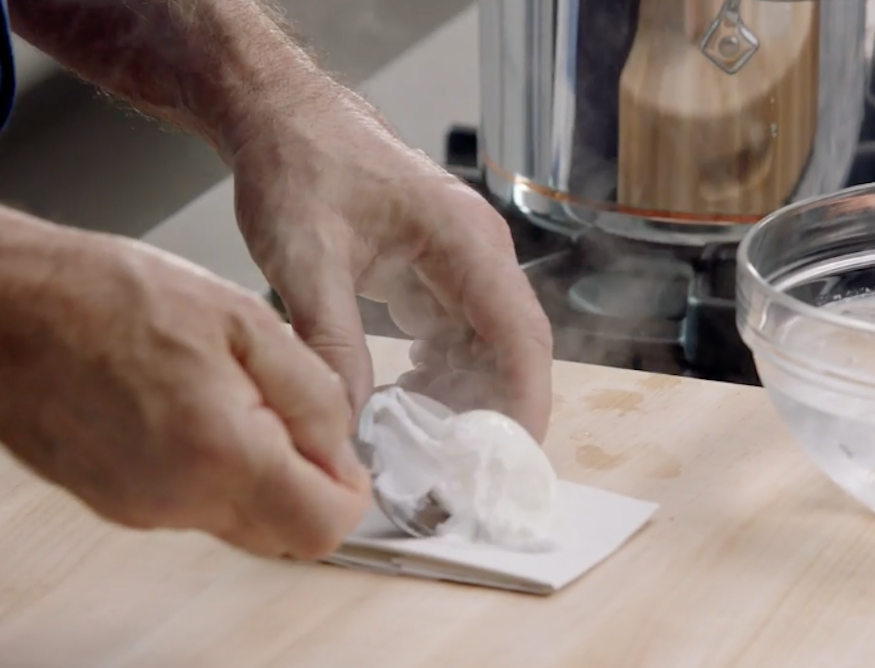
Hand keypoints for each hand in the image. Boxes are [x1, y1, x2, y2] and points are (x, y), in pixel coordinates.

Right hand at [0, 220, 370, 558]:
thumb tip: (344, 445)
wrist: (7, 307)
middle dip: (310, 487)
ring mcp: (143, 508)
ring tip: (240, 400)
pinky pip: (195, 509)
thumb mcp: (244, 320)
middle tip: (298, 419)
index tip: (348, 456)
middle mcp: (179, 498)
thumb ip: (312, 391)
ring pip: (242, 523)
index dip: (350, 493)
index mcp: (222, 453)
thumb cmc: (107, 297)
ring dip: (264, 478)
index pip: (323, 527)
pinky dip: (217, 475)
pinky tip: (201, 412)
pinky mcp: (117, 503)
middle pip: (285, 536)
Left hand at [231, 89, 553, 440]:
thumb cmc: (299, 165)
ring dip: (467, 398)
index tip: (506, 456)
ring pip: (491, 349)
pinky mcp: (441, 276)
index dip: (524, 402)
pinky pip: (462, 339)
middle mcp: (478, 254)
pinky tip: (409, 401)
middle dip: (495, 412)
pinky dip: (444, 377)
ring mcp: (464, 265)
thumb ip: (330, 339)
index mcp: (463, 241)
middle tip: (456, 470)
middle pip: (515, 349)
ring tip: (422, 442)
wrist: (284, 118)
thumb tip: (350, 420)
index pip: (520, 334)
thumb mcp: (303, 256)